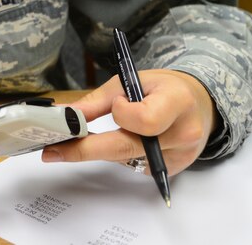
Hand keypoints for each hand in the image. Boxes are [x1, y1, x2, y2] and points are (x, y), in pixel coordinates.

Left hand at [41, 70, 218, 174]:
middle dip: (85, 149)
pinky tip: (124, 140)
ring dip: (104, 149)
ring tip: (88, 138)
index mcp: (177, 102)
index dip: (122, 114)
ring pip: (127, 159)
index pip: (144, 119)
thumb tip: (64, 115)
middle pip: (128, 148)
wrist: (197, 103)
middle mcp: (183, 133)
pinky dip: (122, 155)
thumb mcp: (132, 80)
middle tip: (53, 151)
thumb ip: (99, 100)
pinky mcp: (174, 170)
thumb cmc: (163, 88)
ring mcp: (181, 156)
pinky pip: (136, 166)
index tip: (116, 105)